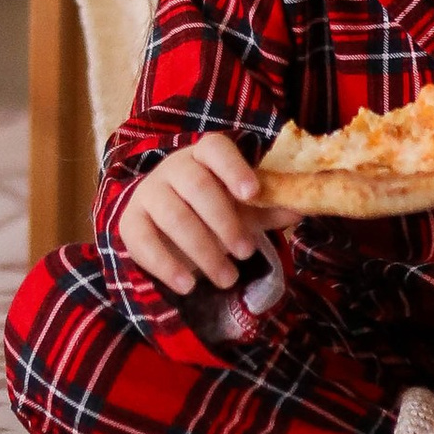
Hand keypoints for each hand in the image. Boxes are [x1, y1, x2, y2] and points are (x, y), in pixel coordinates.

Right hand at [118, 133, 282, 298]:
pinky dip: (165, 265)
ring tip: (227, 278)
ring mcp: (148, 193)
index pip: (216, 149)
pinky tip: (187, 285)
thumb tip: (302, 207)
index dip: (234, 168)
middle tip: (246, 253)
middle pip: (196, 185)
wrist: (166, 226)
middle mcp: (173, 168)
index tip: (252, 193)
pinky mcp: (130, 222)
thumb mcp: (243, 208)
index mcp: (204, 155)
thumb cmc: (212, 209)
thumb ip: (269, 207)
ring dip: (202, 250)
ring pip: (172, 216)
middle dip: (224, 221)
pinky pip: (142, 241)